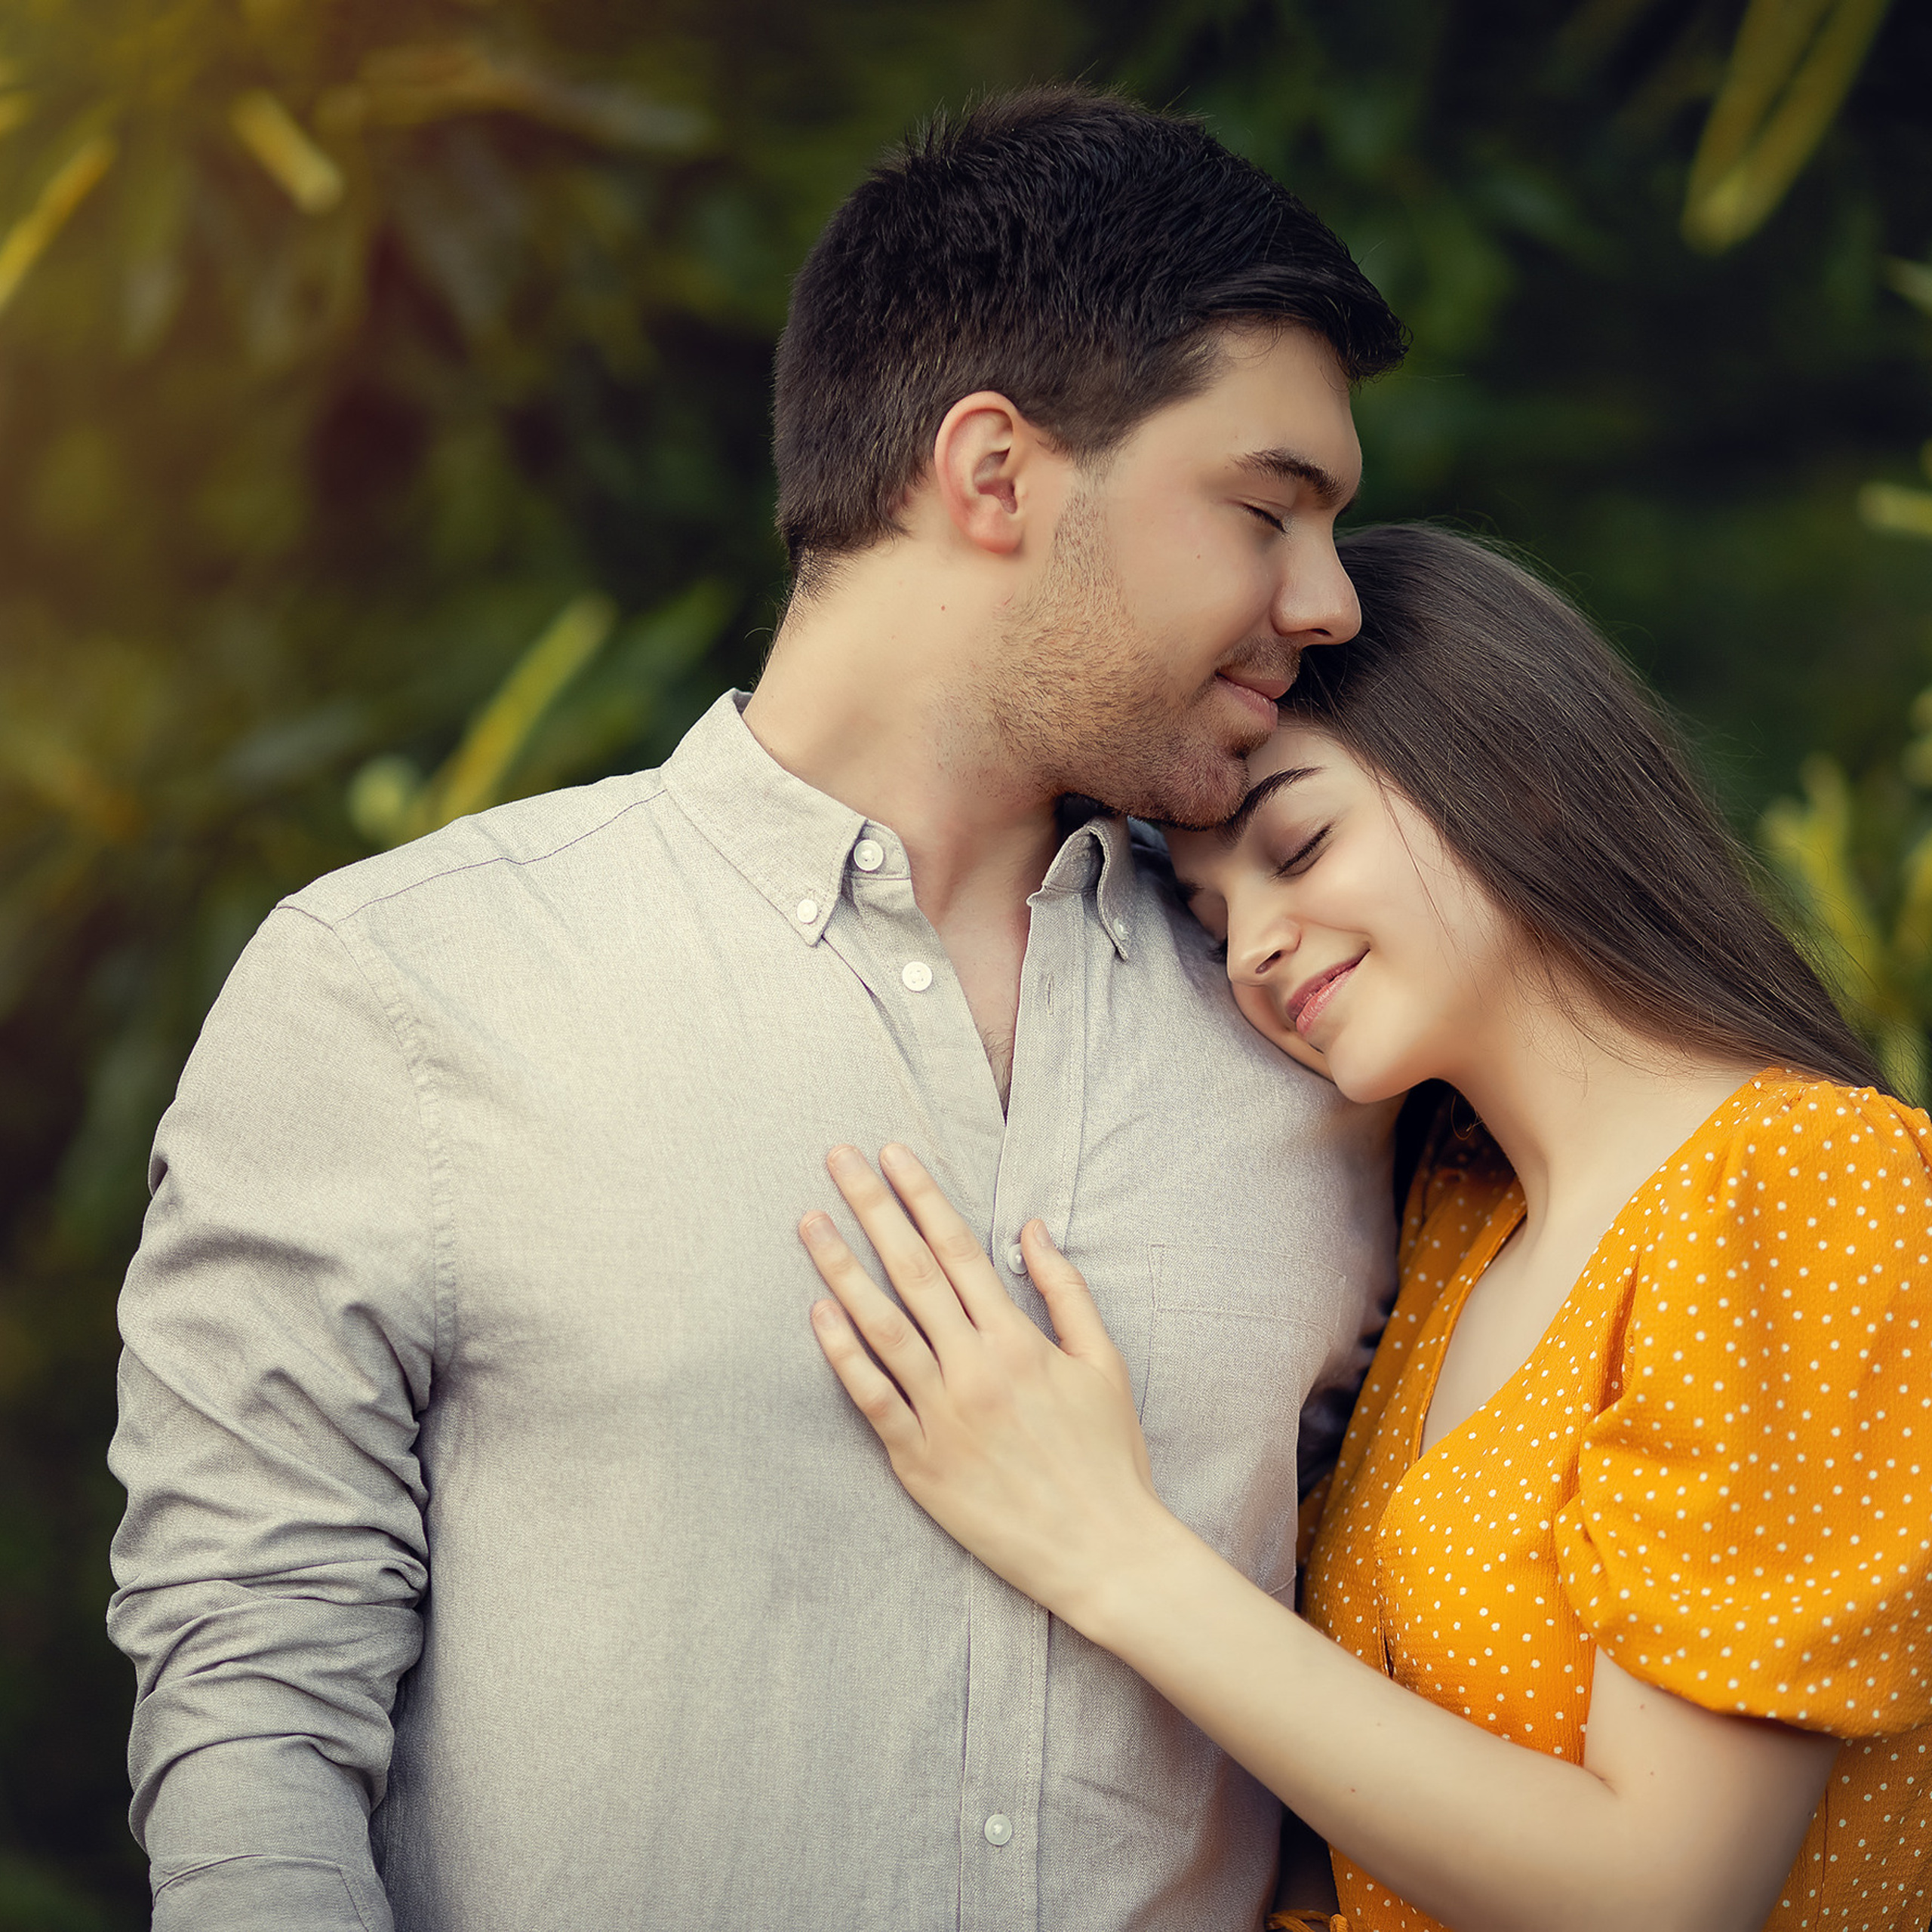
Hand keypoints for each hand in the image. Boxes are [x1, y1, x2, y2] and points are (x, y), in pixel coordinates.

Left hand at [802, 1144, 1176, 1626]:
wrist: (1104, 1552)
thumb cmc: (1109, 1457)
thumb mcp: (1104, 1363)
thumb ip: (1064, 1292)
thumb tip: (1031, 1229)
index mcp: (1018, 1341)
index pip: (958, 1249)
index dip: (921, 1196)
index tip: (891, 1154)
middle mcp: (974, 1369)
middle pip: (910, 1271)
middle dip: (871, 1208)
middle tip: (836, 1159)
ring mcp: (941, 1416)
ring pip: (880, 1327)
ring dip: (840, 1270)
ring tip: (809, 1223)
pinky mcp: (919, 1463)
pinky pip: (870, 1399)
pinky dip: (842, 1355)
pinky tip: (817, 1315)